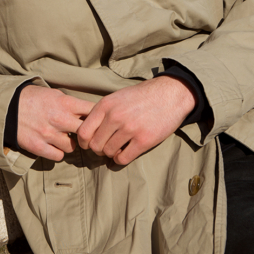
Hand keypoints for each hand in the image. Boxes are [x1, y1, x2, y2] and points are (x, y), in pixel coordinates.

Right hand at [17, 85, 94, 160]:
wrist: (8, 107)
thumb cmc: (33, 98)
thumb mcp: (54, 94)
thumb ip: (71, 104)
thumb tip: (90, 111)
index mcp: (65, 103)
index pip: (93, 111)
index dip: (98, 117)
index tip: (97, 120)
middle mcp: (60, 119)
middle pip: (87, 132)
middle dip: (86, 134)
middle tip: (83, 134)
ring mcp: (49, 134)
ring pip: (72, 147)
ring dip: (70, 144)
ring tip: (63, 137)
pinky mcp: (39, 147)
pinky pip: (58, 156)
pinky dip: (58, 152)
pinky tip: (54, 145)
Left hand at [77, 76, 196, 165]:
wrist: (170, 94)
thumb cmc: (142, 96)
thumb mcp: (117, 97)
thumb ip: (103, 112)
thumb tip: (88, 131)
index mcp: (106, 105)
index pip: (83, 132)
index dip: (84, 142)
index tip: (90, 144)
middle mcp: (115, 116)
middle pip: (95, 145)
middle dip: (99, 149)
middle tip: (107, 147)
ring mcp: (129, 129)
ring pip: (108, 153)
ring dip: (111, 154)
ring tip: (118, 148)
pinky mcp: (144, 140)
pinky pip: (123, 159)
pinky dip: (121, 159)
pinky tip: (126, 152)